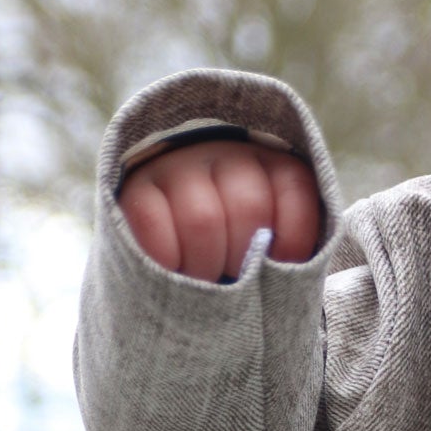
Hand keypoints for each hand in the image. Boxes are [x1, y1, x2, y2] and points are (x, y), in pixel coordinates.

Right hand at [118, 138, 321, 278]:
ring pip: (202, 219)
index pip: (293, 185)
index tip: (280, 266)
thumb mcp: (270, 241)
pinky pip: (153, 222)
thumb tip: (283, 265)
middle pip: (248, 206)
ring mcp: (176, 167)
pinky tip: (175, 270)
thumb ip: (284, 246)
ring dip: (207, 265)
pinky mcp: (136, 188)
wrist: (169, 241)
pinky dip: (169, 258)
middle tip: (235, 277)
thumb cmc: (234, 251)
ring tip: (205, 278)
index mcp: (266, 160)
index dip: (294, 238)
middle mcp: (221, 152)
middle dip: (246, 259)